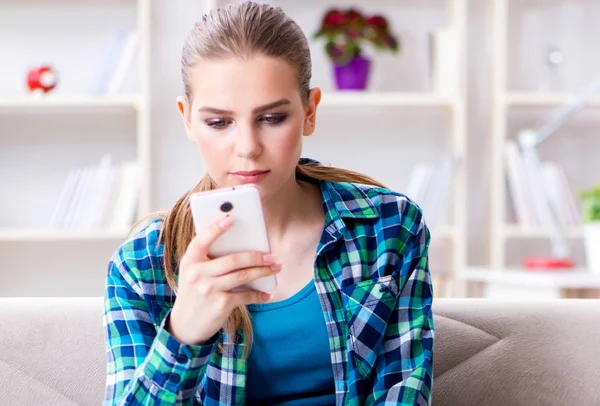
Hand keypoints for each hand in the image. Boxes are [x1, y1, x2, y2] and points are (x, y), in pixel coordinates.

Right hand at [166, 215, 279, 344]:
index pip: (201, 240)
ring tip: (275, 268)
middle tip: (270, 255)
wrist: (185, 325)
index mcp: (190, 261)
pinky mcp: (221, 304)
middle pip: (233, 259)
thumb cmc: (195, 291)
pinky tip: (266, 294)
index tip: (230, 219)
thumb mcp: (193, 273)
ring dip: (263, 271)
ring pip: (243, 275)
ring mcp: (209, 289)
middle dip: (255, 256)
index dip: (215, 229)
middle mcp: (198, 274)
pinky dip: (259, 295)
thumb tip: (242, 246)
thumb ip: (208, 259)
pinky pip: (246, 295)